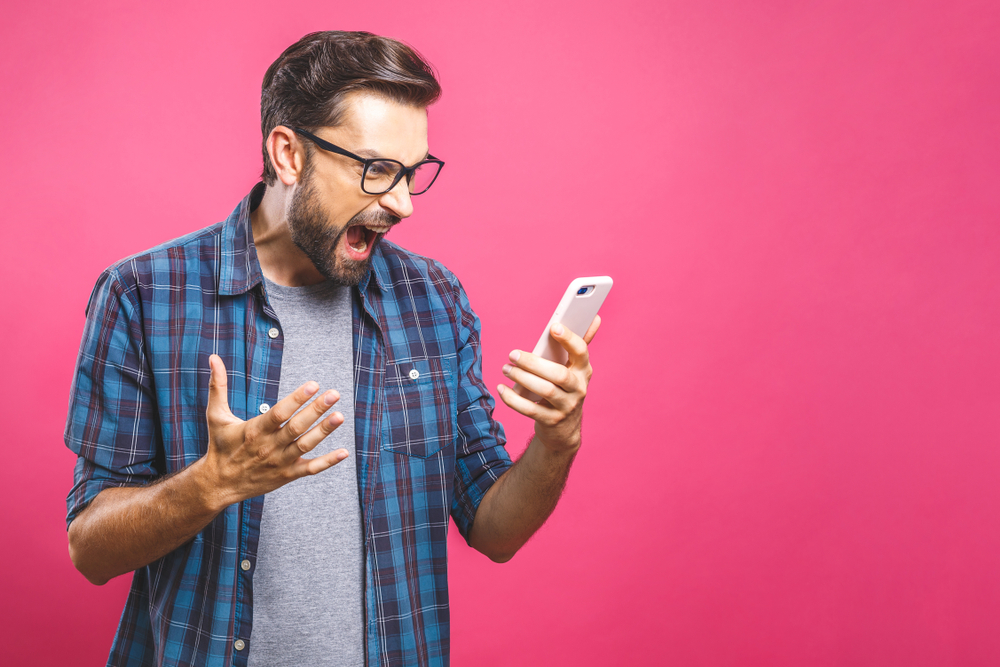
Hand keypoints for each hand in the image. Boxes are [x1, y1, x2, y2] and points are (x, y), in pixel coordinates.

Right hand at [202, 354, 347, 506]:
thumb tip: (213, 358)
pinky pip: (310, 469)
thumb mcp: (216, 416)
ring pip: (306, 445)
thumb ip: (218, 386)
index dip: (297, 399)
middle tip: (335, 394)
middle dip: (316, 410)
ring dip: (324, 431)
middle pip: (296, 427)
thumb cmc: (219, 446)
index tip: (313, 385)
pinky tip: (344, 452)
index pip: (279, 413)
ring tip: (340, 416)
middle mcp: (268, 446)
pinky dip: (328, 462)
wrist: (218, 485)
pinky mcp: (287, 476)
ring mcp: (279, 462)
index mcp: (254, 430)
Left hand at [497, 316, 600, 452]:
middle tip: (513, 354)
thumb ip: (579, 344)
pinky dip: (513, 399)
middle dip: (533, 363)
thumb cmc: (565, 389)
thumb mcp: (575, 369)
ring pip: (545, 391)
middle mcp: (578, 388)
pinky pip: (530, 410)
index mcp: (584, 370)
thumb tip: (595, 317)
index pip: (581, 352)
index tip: (553, 327)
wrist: (564, 428)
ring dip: (522, 378)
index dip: (569, 339)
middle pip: (558, 374)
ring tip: (506, 369)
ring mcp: (566, 406)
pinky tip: (502, 388)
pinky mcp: (552, 421)